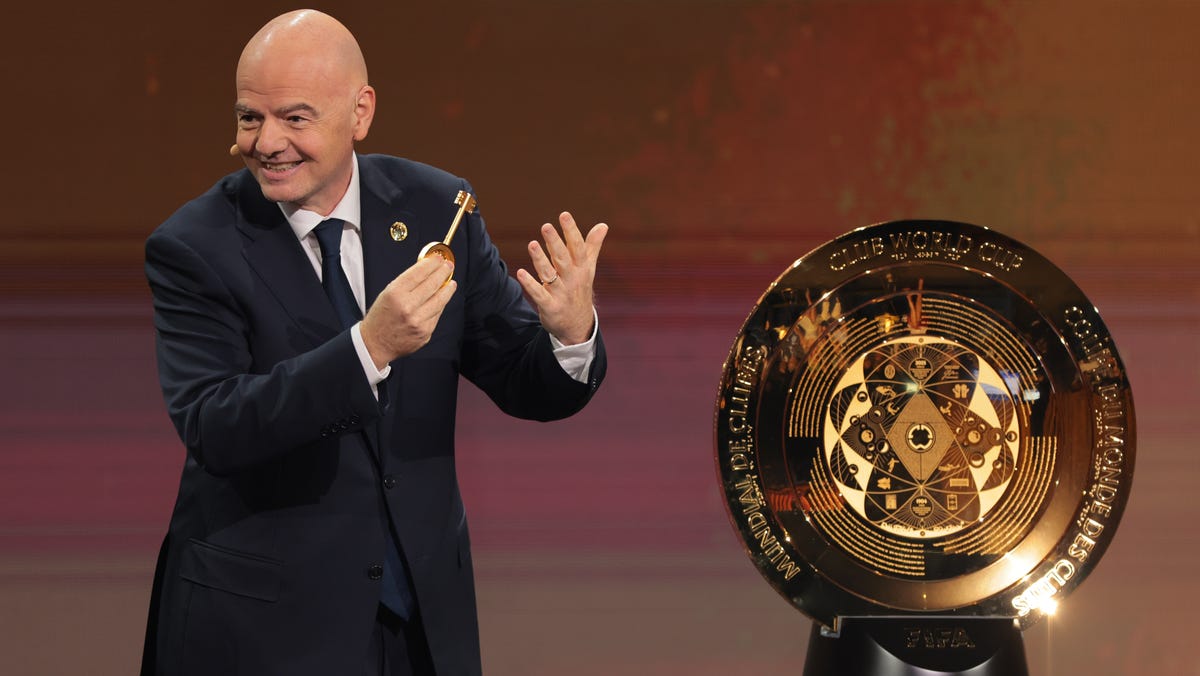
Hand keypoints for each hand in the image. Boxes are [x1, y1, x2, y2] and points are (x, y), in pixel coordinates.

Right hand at [360, 256, 456, 368]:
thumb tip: (427, 269)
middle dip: (443, 273)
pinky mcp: (425, 332)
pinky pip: (437, 314)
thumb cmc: (380, 317)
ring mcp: (418, 321)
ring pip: (440, 300)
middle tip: (448, 266)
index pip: (419, 273)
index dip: (431, 264)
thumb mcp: (387, 293)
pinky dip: (440, 305)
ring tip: (451, 283)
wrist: (375, 343)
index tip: (439, 258)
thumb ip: (407, 282)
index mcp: (395, 294)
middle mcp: (407, 307)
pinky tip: (442, 299)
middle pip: (432, 284)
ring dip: (447, 289)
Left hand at [516, 211, 607, 344]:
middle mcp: (572, 279)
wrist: (579, 325)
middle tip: (546, 226)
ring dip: (540, 260)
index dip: (571, 231)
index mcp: (581, 268)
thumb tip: (603, 225)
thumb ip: (592, 246)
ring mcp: (561, 293)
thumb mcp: (588, 268)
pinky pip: (539, 295)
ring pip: (549, 274)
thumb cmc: (580, 289)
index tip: (564, 215)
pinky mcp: (550, 306)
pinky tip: (520, 273)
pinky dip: (530, 284)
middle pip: (563, 258)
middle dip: (555, 242)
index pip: (577, 247)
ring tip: (532, 244)